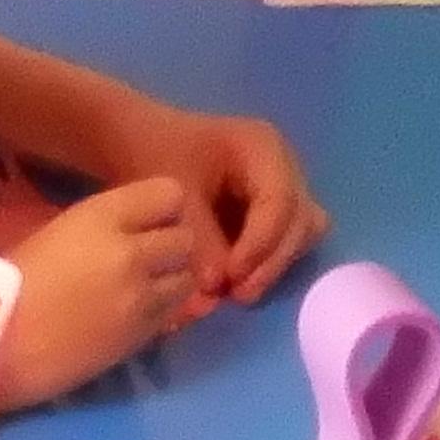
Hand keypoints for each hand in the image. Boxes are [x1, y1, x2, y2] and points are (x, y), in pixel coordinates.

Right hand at [0, 178, 207, 407]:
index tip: (147, 223)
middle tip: (146, 261)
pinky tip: (132, 316)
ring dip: (171, 282)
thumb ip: (100, 229)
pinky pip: (173, 314)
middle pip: (185, 238)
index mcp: (101, 217)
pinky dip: (161, 313)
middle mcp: (130, 251)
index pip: (170, 194)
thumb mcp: (53, 235)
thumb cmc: (4, 289)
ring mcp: (140, 296)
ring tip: (142, 291)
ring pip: (187, 278)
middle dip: (170, 248)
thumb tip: (135, 230)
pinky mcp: (140, 335)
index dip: (163, 209)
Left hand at [100, 101, 322, 305]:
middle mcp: (283, 167)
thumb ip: (200, 242)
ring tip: (234, 292)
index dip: (260, 245)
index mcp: (263, 148)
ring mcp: (281, 189)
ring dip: (273, 266)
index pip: (280, 201)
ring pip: (300, 235)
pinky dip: (264, 265)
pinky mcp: (270, 212)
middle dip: (271, 261)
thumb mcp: (174, 196)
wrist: (139, 144)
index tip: (231, 279)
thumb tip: (217, 291)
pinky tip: (234, 282)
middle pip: (301, 221)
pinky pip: (284, 244)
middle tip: (236, 295)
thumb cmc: (154, 157)